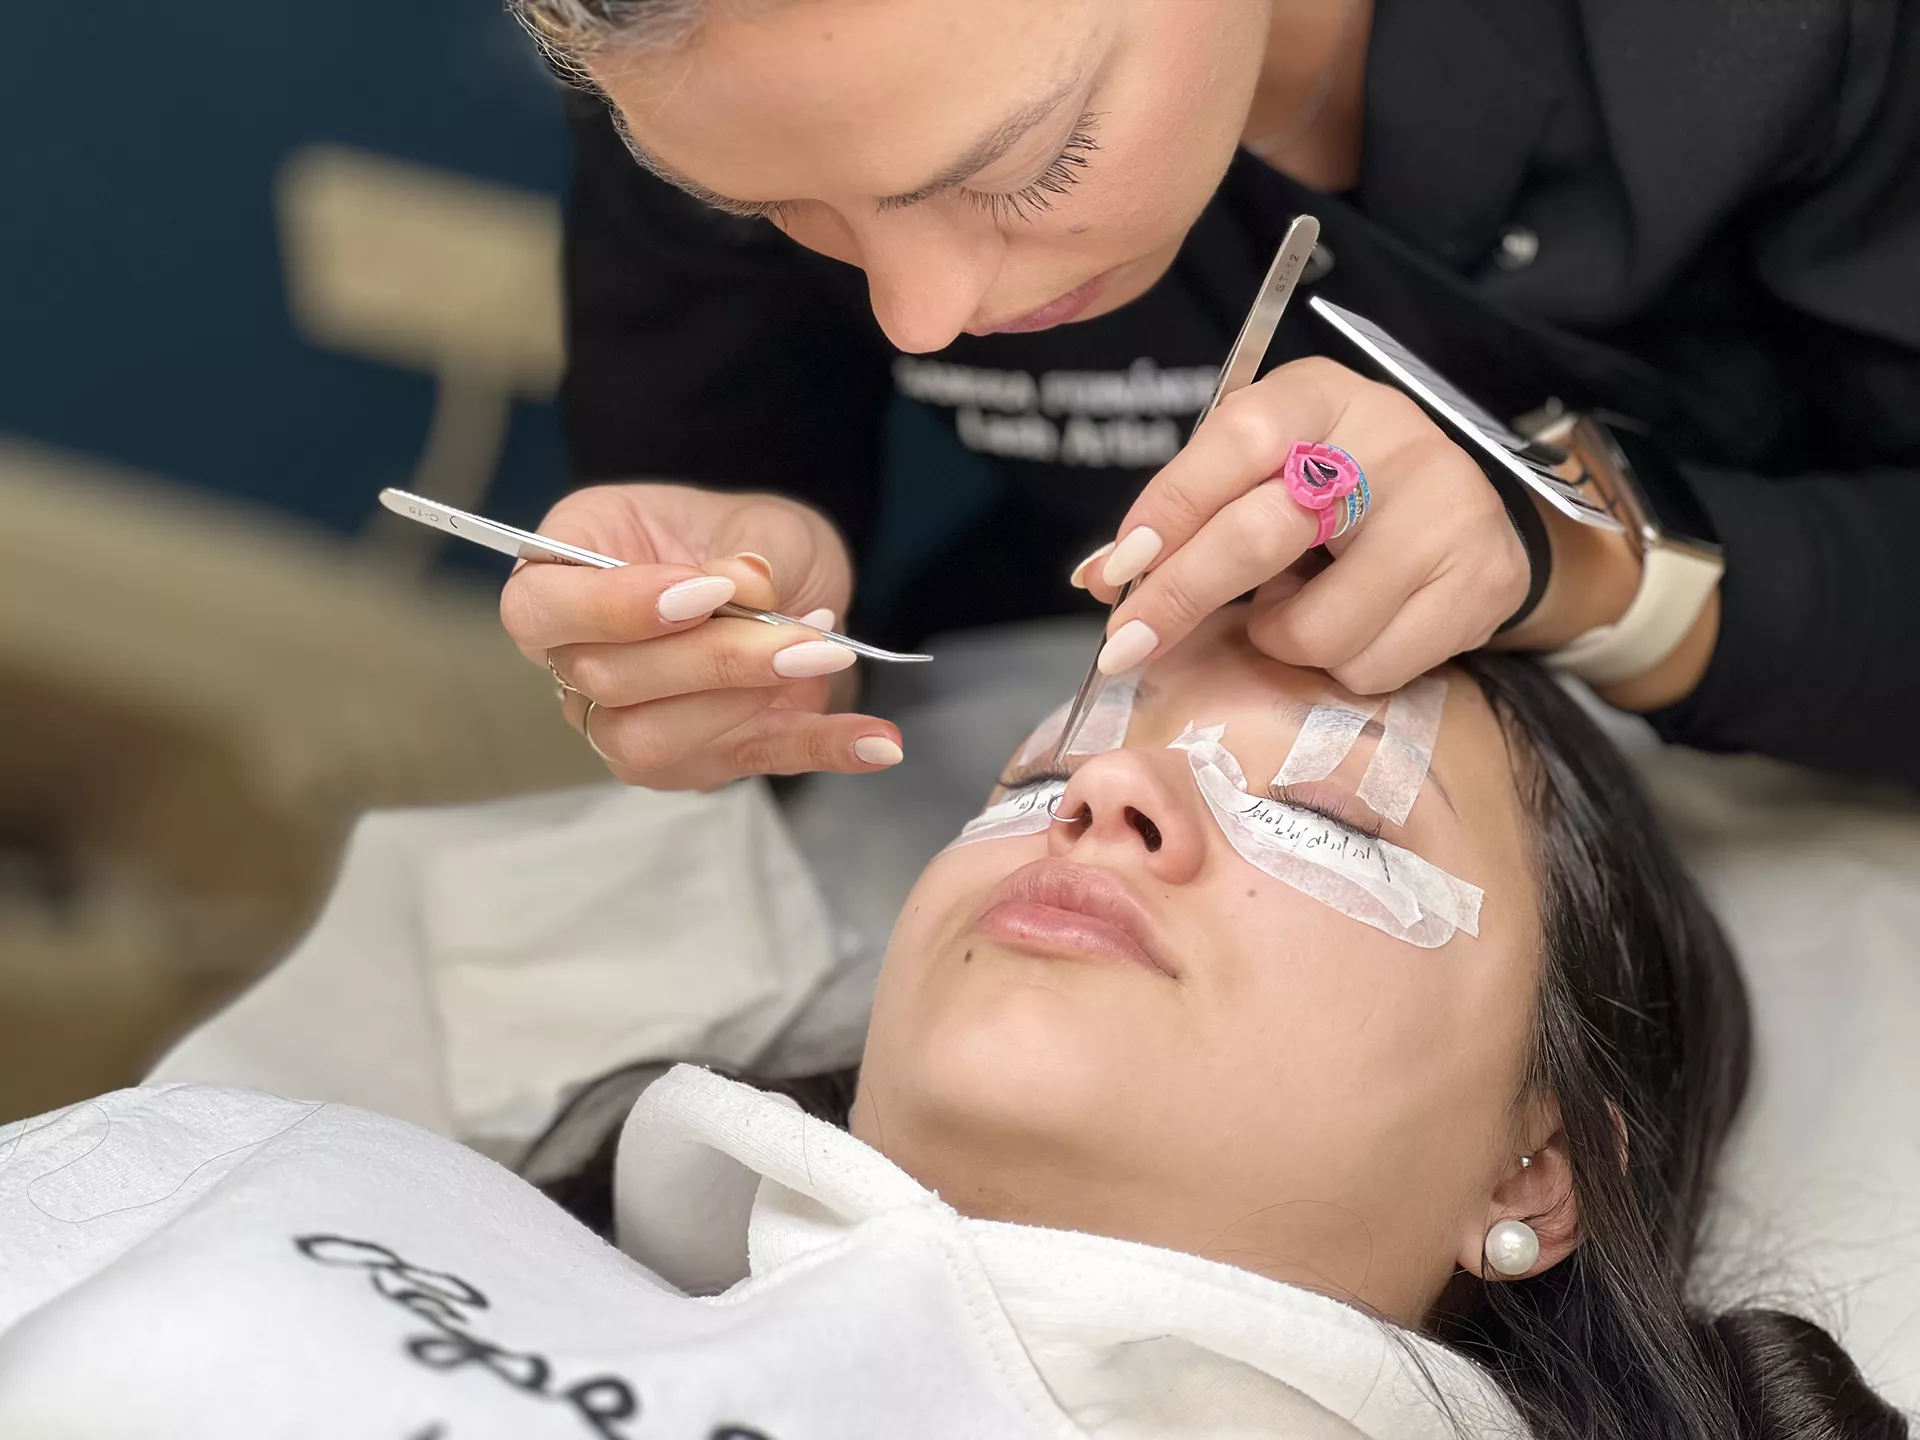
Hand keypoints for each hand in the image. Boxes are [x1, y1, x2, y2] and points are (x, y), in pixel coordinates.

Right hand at [499, 483, 903, 788]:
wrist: (791, 581)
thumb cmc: (744, 538)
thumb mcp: (757, 519)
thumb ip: (749, 549)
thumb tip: (747, 588)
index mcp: (563, 570)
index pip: (540, 609)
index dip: (614, 609)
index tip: (705, 593)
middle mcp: (576, 656)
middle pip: (605, 680)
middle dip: (710, 657)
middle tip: (797, 630)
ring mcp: (627, 719)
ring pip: (649, 740)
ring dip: (744, 700)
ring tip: (825, 654)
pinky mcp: (696, 760)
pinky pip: (751, 763)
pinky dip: (821, 751)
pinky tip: (879, 742)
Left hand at [1076, 357, 1529, 692]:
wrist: (1465, 517)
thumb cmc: (1336, 493)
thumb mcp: (1261, 477)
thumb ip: (1186, 516)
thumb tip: (1098, 577)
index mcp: (1321, 396)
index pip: (1239, 438)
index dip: (1171, 508)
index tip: (1117, 571)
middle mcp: (1393, 438)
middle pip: (1266, 531)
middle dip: (1181, 597)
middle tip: (1127, 645)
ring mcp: (1447, 509)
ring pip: (1318, 625)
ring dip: (1278, 639)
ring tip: (1293, 609)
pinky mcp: (1481, 580)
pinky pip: (1372, 665)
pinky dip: (1338, 667)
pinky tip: (1351, 625)